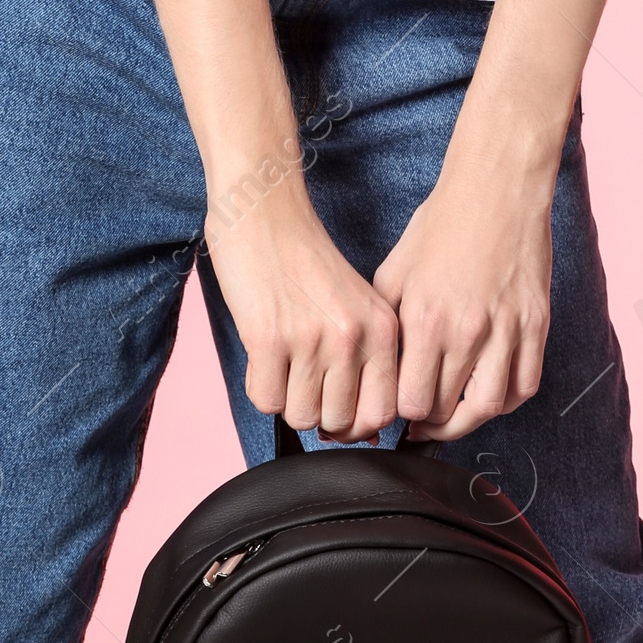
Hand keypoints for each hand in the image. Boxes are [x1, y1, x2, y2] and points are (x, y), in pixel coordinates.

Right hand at [205, 177, 397, 442]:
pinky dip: (260, 388)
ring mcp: (312, 340)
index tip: (337, 412)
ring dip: (286, 400)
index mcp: (382, 330)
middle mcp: (353, 337)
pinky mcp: (269, 339)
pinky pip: (266, 400)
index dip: (356, 425)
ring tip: (282, 365)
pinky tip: (262, 358)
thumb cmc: (306, 261)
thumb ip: (367, 360)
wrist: (265, 212)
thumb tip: (359, 431)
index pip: (382, 413)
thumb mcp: (357, 306)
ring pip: (301, 416)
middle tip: (302, 383)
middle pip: (338, 422)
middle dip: (316, 413)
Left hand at [374, 152, 555, 439]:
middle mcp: (468, 331)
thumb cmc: (442, 227)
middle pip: (446, 410)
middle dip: (429, 421)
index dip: (401, 413)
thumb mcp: (394, 273)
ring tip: (453, 418)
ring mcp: (507, 330)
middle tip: (421, 421)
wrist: (496, 191)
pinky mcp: (536, 324)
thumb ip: (387, 327)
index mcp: (426, 320)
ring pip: (488, 408)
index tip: (398, 412)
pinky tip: (487, 396)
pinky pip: (524, 386)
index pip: (411, 401)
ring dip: (466, 423)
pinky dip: (505, 402)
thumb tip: (378, 371)